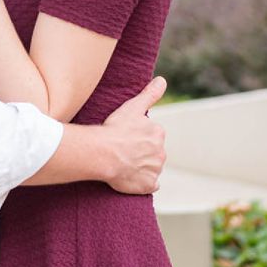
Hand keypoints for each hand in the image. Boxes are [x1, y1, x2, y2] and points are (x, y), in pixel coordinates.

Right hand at [99, 75, 166, 194]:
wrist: (103, 153)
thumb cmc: (116, 129)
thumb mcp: (133, 107)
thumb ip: (150, 94)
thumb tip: (162, 80)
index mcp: (158, 134)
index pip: (152, 136)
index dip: (138, 137)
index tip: (126, 138)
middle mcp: (161, 153)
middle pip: (152, 153)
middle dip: (141, 153)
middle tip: (123, 152)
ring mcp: (155, 170)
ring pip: (151, 169)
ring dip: (142, 168)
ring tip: (123, 165)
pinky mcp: (148, 186)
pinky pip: (149, 186)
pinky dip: (143, 184)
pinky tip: (131, 180)